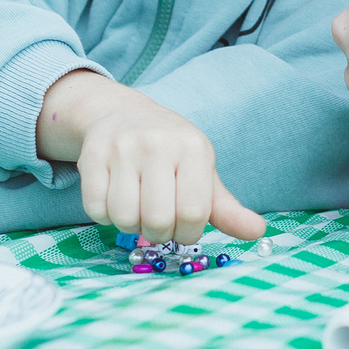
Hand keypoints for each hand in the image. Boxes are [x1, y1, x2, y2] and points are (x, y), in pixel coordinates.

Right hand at [36, 70, 264, 242]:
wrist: (122, 115)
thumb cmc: (171, 153)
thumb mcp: (203, 173)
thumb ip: (227, 208)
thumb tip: (258, 232)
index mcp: (194, 148)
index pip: (193, 213)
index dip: (187, 233)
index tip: (184, 227)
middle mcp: (158, 144)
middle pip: (157, 220)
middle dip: (158, 233)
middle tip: (158, 221)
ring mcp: (122, 148)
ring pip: (124, 218)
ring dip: (130, 226)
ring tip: (137, 209)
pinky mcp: (91, 156)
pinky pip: (96, 209)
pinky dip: (105, 216)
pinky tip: (115, 199)